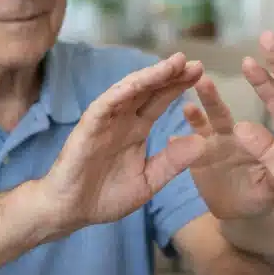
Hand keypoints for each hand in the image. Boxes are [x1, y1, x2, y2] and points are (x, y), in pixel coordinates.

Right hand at [38, 53, 206, 231]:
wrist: (71, 211)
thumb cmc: (105, 196)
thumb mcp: (148, 180)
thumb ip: (172, 162)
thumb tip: (202, 143)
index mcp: (137, 129)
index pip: (160, 101)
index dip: (178, 86)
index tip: (200, 73)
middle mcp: (123, 119)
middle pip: (149, 90)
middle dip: (170, 74)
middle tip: (194, 63)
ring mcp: (106, 120)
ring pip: (130, 90)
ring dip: (151, 76)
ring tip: (174, 64)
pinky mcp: (89, 126)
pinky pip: (107, 104)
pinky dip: (123, 92)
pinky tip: (140, 82)